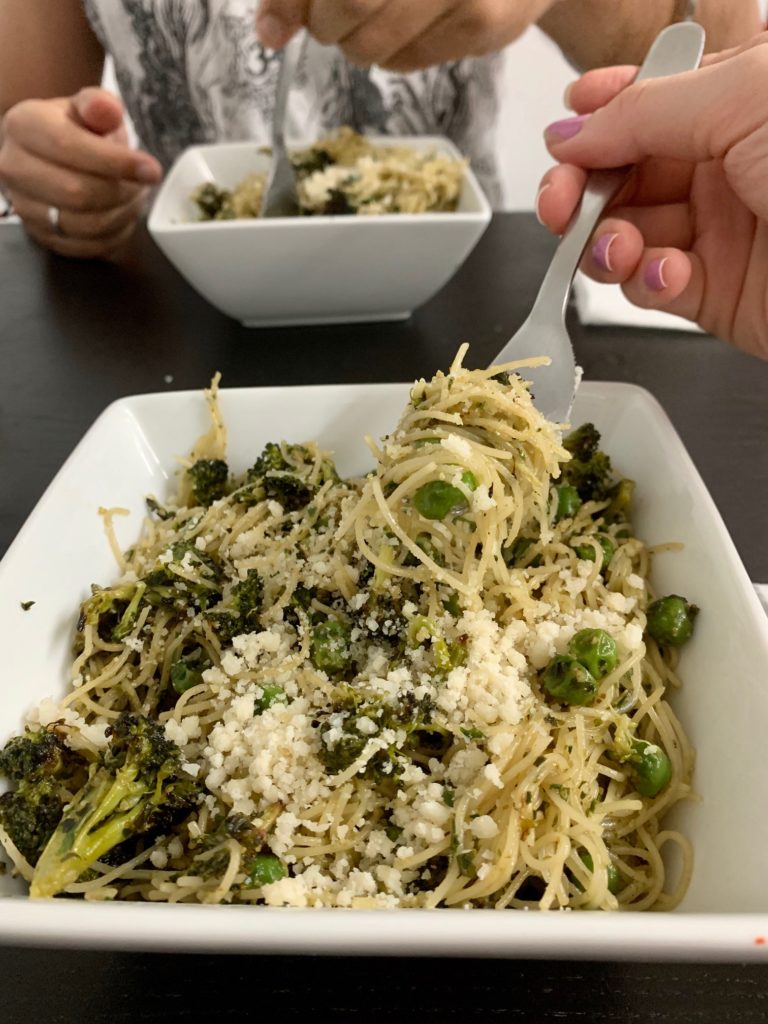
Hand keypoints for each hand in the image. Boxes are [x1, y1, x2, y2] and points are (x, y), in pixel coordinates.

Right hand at [0, 87, 161, 259]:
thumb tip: (107, 109)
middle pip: (77, 193)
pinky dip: (113, 236)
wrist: (52, 155)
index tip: (151, 169)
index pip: (68, 147)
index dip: (116, 162)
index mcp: (23, 126)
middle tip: (143, 186)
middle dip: (121, 192)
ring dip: (121, 216)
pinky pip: (86, 247)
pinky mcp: (42, 236)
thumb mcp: (87, 107)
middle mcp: (14, 168)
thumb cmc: (74, 129)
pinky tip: (122, 216)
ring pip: (83, 225)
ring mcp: (25, 206)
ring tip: (135, 198)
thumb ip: (98, 105)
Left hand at [256, 0, 553, 71]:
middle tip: (331, 17)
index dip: (291, 1)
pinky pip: (407, 62)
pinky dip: (393, 52)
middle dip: (325, 22)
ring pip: (373, 45)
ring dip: (357, 43)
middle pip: (348, 4)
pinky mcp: (487, 25)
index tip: (273, 27)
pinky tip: (414, 22)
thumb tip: (270, 29)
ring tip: (375, 18)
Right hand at [536, 35, 767, 359]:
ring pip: (623, 234)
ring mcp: (716, 231)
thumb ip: (644, 110)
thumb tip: (574, 128)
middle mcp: (724, 167)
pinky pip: (650, 285)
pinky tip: (664, 273)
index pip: (647, 105)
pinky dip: (644, 281)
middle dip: (579, 188)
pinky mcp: (712, 292)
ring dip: (604, 241)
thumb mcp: (741, 100)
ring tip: (615, 246)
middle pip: (620, 174)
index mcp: (736, 107)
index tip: (566, 134)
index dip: (599, 117)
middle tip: (562, 202)